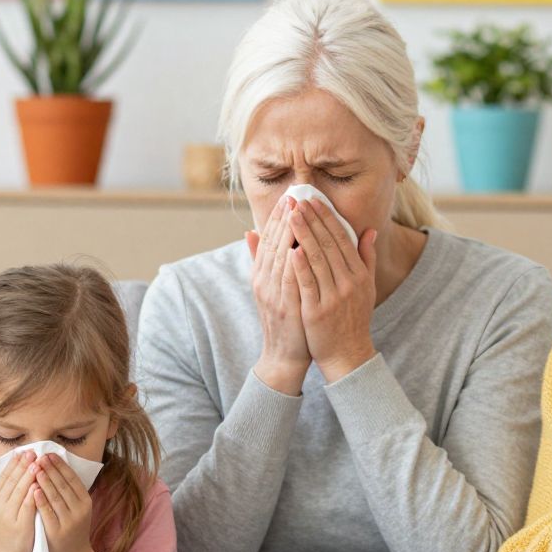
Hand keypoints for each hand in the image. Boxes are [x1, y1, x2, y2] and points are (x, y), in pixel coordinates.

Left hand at [33, 453, 98, 551]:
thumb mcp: (77, 508)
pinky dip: (41, 500)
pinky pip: (48, 513)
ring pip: (56, 497)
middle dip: (50, 469)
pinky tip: (33, 490)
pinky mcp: (57, 532)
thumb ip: (69, 491)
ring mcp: (70, 521)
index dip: (60, 465)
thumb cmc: (71, 528)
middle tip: (39, 456)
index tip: (48, 453)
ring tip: (35, 468)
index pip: (72, 478)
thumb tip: (57, 465)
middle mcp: (80, 510)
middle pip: (63, 485)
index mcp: (86, 501)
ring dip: (45, 480)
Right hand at [247, 202, 309, 394]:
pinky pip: (288, 280)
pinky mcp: (284, 306)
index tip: (289, 197)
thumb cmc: (287, 320)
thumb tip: (251, 232)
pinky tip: (300, 245)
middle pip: (272, 243)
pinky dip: (293, 262)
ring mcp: (272, 294)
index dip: (278, 217)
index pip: (269, 239)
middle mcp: (263, 281)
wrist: (284, 356)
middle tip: (294, 195)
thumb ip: (264, 261)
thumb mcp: (272, 288)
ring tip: (298, 211)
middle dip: (283, 218)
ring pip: (279, 257)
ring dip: (288, 233)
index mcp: (262, 275)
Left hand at [289, 193, 378, 381]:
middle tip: (298, 200)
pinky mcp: (317, 311)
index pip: (341, 239)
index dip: (327, 218)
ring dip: (303, 235)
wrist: (347, 354)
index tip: (314, 200)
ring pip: (317, 259)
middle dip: (312, 219)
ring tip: (290, 216)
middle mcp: (349, 283)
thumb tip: (370, 231)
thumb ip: (367, 258)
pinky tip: (291, 248)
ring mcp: (334, 297)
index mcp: (359, 275)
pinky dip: (300, 265)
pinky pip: (308, 284)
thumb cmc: (353, 319)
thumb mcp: (366, 288)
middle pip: (328, 244)